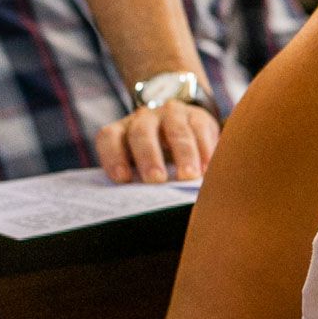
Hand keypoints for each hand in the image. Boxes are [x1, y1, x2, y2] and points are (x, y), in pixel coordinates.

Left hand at [94, 99, 219, 183]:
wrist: (185, 130)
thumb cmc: (158, 157)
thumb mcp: (141, 164)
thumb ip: (137, 177)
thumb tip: (141, 205)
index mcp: (122, 130)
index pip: (110, 137)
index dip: (114, 156)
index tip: (123, 179)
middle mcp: (144, 118)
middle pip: (141, 133)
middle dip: (149, 156)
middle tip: (157, 179)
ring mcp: (172, 114)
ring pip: (176, 131)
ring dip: (183, 154)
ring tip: (188, 176)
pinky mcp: (197, 115)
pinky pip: (201, 130)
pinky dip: (205, 150)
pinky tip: (208, 167)